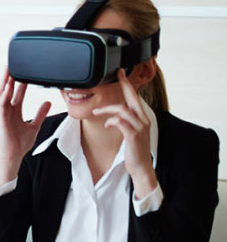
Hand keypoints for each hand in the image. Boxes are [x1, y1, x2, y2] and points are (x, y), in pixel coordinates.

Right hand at [0, 67, 50, 186]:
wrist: (14, 156)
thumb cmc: (20, 143)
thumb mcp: (35, 126)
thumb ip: (40, 114)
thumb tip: (48, 103)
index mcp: (14, 110)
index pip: (18, 91)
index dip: (20, 79)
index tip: (25, 67)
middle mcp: (7, 110)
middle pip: (7, 88)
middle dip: (9, 75)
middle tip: (13, 61)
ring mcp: (3, 114)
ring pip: (2, 93)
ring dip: (4, 81)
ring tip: (7, 68)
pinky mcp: (1, 120)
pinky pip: (1, 105)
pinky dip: (4, 95)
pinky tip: (7, 87)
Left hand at [92, 68, 157, 195]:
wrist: (141, 167)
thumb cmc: (134, 151)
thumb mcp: (130, 133)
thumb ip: (124, 123)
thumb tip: (113, 117)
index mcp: (142, 118)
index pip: (136, 98)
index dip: (129, 85)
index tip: (122, 74)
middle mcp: (143, 120)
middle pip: (133, 98)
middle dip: (125, 85)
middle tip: (117, 74)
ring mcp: (139, 127)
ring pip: (124, 110)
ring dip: (108, 109)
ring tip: (97, 112)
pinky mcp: (133, 136)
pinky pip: (121, 122)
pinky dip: (112, 121)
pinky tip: (107, 125)